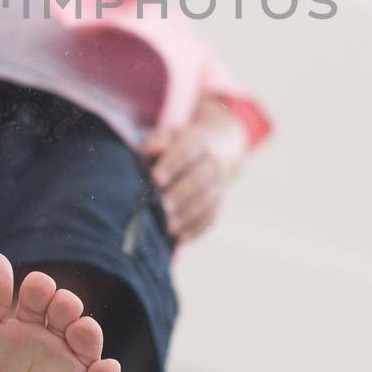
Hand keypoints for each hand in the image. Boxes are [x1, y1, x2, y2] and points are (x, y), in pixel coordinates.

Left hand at [141, 110, 244, 242]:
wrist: (217, 147)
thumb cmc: (178, 144)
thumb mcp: (169, 134)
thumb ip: (158, 139)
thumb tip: (152, 150)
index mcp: (198, 141)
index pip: (187, 151)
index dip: (172, 164)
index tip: (156, 178)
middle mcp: (212, 163)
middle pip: (199, 179)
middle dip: (180, 194)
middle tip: (162, 207)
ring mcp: (219, 185)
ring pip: (207, 201)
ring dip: (188, 216)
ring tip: (168, 227)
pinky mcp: (219, 203)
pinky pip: (211, 218)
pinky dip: (196, 229)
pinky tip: (180, 238)